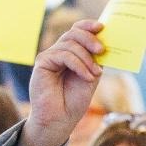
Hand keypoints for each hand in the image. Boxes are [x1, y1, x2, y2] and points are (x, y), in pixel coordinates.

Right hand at [19, 22, 106, 145]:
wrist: (60, 120)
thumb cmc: (74, 101)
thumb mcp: (90, 76)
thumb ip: (94, 60)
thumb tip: (103, 43)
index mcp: (70, 53)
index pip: (76, 30)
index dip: (88, 25)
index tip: (102, 27)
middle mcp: (58, 52)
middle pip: (73, 33)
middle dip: (90, 39)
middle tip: (102, 51)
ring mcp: (49, 56)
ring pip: (70, 44)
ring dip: (86, 58)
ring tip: (94, 74)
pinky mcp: (42, 62)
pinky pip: (64, 55)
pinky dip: (78, 65)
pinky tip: (87, 76)